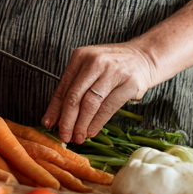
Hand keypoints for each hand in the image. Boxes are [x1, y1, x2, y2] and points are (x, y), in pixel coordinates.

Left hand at [40, 42, 155, 145]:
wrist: (144, 57)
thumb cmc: (112, 66)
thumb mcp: (90, 69)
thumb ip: (74, 88)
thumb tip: (57, 117)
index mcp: (80, 56)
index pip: (63, 87)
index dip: (54, 109)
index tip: (48, 124)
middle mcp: (95, 62)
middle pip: (74, 96)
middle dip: (66, 120)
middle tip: (63, 136)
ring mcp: (113, 71)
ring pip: (90, 104)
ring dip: (81, 124)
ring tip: (77, 137)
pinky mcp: (129, 83)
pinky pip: (108, 107)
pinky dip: (97, 123)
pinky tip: (91, 131)